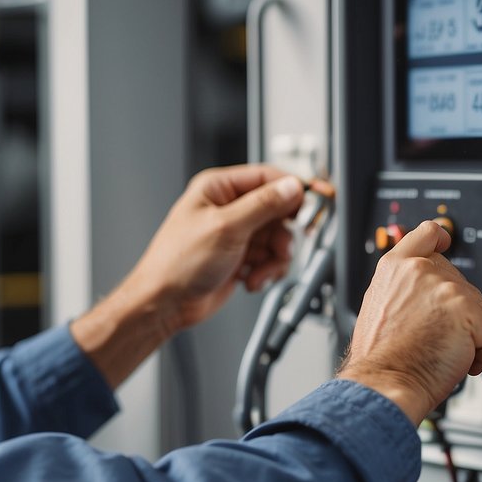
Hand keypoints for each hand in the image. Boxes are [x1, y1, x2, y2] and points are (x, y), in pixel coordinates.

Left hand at [126, 165, 312, 332]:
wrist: (165, 303)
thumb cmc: (177, 263)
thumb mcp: (225, 227)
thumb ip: (262, 205)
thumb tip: (290, 187)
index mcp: (218, 189)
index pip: (267, 177)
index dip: (293, 188)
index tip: (316, 200)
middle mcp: (228, 208)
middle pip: (277, 210)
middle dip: (284, 232)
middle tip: (285, 246)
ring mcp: (235, 234)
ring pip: (277, 237)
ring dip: (274, 258)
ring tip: (261, 270)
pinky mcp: (240, 257)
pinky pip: (269, 258)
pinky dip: (266, 271)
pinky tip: (251, 280)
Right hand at [337, 221, 481, 424]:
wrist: (384, 380)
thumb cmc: (379, 357)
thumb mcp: (378, 307)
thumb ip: (402, 289)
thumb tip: (421, 294)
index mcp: (395, 267)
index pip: (425, 234)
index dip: (440, 237)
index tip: (445, 241)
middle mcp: (419, 270)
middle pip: (458, 281)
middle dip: (456, 310)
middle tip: (437, 336)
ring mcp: (444, 287)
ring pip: (477, 307)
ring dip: (468, 334)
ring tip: (443, 352)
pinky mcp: (466, 308)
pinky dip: (480, 352)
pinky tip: (459, 361)